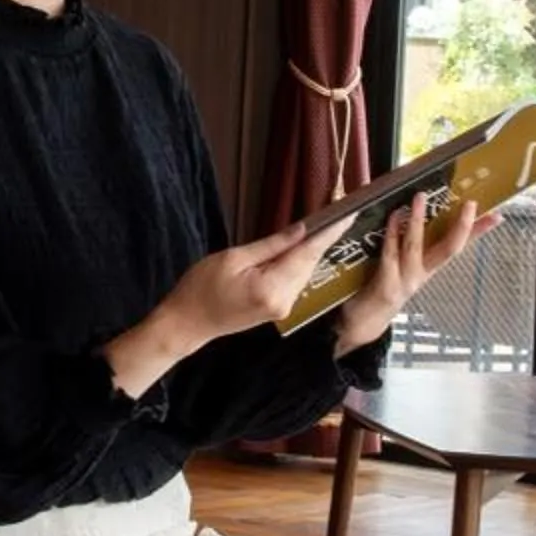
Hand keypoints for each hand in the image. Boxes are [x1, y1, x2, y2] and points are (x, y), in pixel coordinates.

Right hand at [106, 218, 334, 396]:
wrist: (187, 322)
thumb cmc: (201, 287)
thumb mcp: (233, 258)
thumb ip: (271, 245)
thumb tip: (301, 230)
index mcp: (271, 287)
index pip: (307, 255)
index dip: (329, 233)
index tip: (348, 215)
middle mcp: (284, 301)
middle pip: (310, 264)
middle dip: (324, 239)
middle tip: (341, 213)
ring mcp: (283, 308)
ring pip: (305, 272)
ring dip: (314, 251)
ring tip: (329, 225)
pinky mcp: (278, 308)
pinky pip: (295, 280)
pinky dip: (301, 263)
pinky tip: (304, 247)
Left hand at [331, 200, 487, 355]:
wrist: (363, 323)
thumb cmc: (383, 287)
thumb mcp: (403, 267)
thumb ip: (409, 244)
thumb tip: (410, 212)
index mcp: (429, 268)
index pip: (459, 246)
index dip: (478, 232)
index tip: (496, 215)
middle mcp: (422, 275)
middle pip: (449, 249)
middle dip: (462, 227)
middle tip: (471, 204)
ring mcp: (405, 281)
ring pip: (416, 246)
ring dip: (417, 220)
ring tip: (420, 197)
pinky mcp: (386, 286)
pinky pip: (390, 254)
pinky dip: (392, 234)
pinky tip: (393, 216)